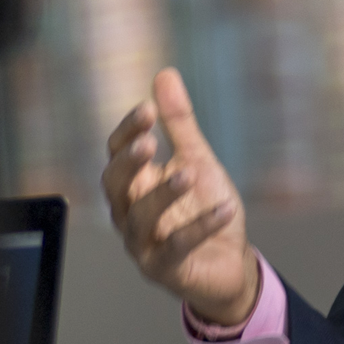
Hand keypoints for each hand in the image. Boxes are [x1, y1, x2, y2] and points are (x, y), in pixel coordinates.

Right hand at [101, 67, 259, 325]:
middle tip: (149, 142)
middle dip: (129, 163)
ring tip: (188, 175)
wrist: (229, 262)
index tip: (148, 108)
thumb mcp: (197, 159)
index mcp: (135, 184)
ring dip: (162, 195)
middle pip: (114, 185)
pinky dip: (201, 226)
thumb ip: (179, 123)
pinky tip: (227, 208)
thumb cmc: (204, 208)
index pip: (116, 153)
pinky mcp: (165, 269)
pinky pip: (178, 247)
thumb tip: (165, 74)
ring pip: (139, 218)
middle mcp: (130, 213)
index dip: (128, 132)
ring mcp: (143, 244)